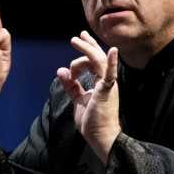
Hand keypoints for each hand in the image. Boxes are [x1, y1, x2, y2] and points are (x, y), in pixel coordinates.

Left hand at [57, 32, 120, 162]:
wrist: (100, 136)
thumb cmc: (92, 120)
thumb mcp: (78, 99)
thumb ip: (71, 85)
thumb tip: (60, 71)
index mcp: (100, 83)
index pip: (93, 62)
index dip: (85, 51)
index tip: (77, 41)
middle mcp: (106, 81)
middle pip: (96, 58)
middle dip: (87, 45)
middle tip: (77, 37)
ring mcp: (108, 85)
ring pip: (98, 61)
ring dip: (87, 49)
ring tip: (76, 40)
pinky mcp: (107, 91)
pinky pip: (110, 74)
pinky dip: (112, 62)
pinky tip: (113, 51)